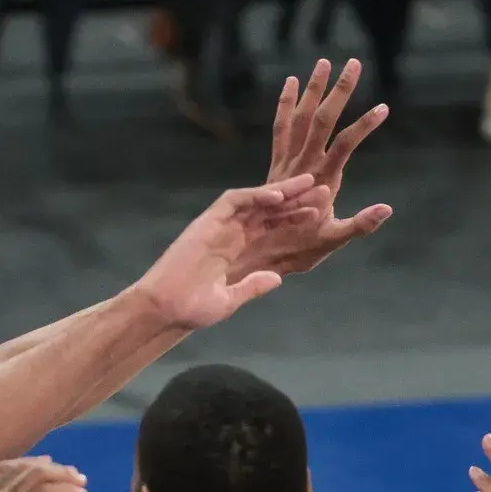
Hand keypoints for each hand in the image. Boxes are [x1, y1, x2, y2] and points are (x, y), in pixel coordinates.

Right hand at [134, 175, 327, 329]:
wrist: (166, 308)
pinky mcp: (207, 221)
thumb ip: (253, 286)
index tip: (319, 215)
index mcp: (237, 251)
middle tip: (324, 190)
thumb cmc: (193, 308)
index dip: (294, 219)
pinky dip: (256, 195)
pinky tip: (278, 195)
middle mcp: (229, 234)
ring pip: (256, 200)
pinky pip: (234, 201)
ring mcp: (219, 226)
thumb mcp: (231, 299)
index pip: (270, 228)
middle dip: (296, 199)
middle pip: (268, 210)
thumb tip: (276, 277)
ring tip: (309, 183)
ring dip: (282, 191)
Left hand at [228, 59, 393, 279]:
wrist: (258, 252)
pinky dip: (285, 105)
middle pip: (322, 121)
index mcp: (322, 181)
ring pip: (300, 119)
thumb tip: (387, 209)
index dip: (364, 126)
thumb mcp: (333, 240)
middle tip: (354, 63)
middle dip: (339, 91)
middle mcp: (303, 166)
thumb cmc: (299, 249)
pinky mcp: (276, 163)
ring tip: (324, 62)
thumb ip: (360, 224)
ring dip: (313, 89)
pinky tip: (291, 82)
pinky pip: (280, 129)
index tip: (383, 108)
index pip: (345, 146)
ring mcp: (287, 162)